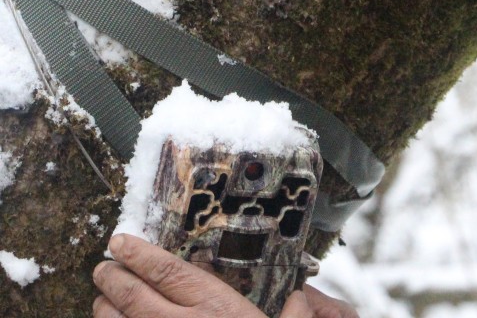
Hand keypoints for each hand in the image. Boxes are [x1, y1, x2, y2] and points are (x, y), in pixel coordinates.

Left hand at [93, 234, 358, 316]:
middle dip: (113, 277)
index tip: (121, 242)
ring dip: (104, 308)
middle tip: (103, 268)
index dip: (140, 253)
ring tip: (101, 299)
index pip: (169, 271)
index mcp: (216, 308)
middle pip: (134, 294)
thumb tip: (301, 298)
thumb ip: (295, 315)